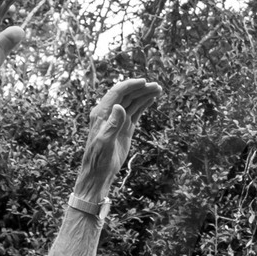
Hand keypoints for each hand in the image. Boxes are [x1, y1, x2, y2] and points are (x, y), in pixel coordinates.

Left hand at [75, 78, 161, 196]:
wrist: (99, 173)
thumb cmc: (98, 159)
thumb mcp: (105, 142)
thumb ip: (113, 124)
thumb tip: (120, 107)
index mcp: (101, 113)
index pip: (117, 93)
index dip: (130, 86)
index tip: (144, 82)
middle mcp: (109, 113)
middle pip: (126, 96)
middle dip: (140, 89)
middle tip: (156, 86)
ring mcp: (118, 120)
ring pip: (132, 102)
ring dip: (144, 95)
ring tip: (158, 89)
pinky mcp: (125, 128)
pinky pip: (135, 112)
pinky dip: (144, 104)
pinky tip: (152, 99)